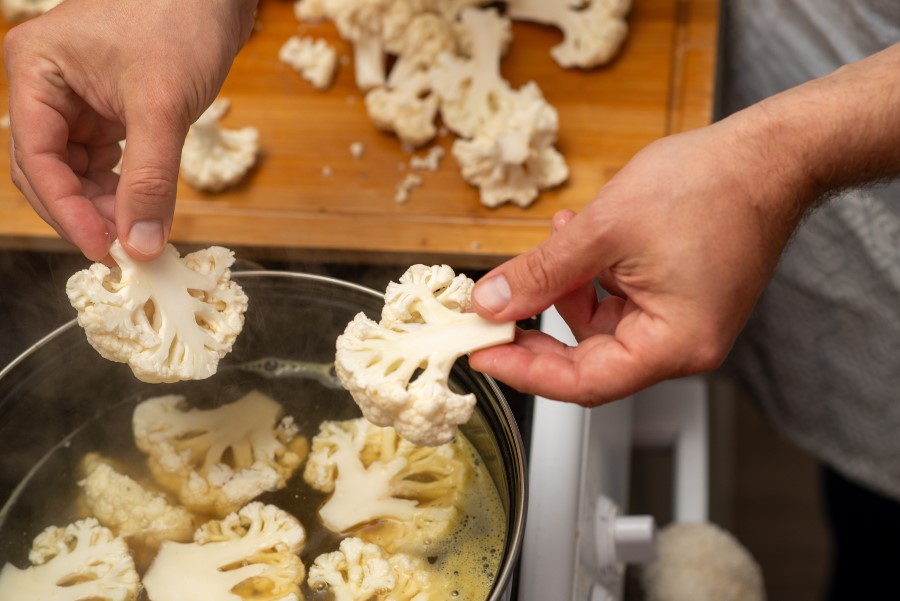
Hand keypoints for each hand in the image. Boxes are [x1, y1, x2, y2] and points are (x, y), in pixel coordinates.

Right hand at [3, 0, 256, 260]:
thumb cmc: (181, 19)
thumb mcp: (162, 106)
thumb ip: (149, 179)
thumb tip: (141, 243)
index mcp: (37, 72)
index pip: (36, 159)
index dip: (67, 211)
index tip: (103, 249)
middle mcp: (48, 86)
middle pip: (49, 170)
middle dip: (85, 212)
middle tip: (124, 250)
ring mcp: (79, 98)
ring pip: (78, 170)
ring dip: (106, 204)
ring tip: (141, 231)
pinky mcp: (111, 107)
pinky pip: (106, 159)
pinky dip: (123, 186)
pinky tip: (145, 207)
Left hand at [469, 121, 806, 405]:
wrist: (769, 154)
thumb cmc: (709, 185)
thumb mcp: (603, 230)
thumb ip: (541, 273)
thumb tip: (492, 303)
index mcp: (675, 344)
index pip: (584, 383)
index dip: (525, 372)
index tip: (482, 354)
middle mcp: (683, 346)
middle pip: (589, 360)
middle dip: (537, 328)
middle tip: (492, 309)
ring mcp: (682, 324)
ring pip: (600, 326)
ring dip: (565, 289)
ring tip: (556, 238)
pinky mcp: (678, 300)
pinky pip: (619, 303)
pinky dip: (591, 277)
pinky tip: (579, 237)